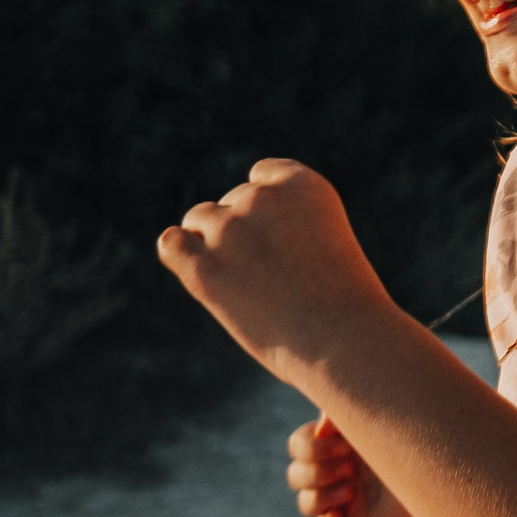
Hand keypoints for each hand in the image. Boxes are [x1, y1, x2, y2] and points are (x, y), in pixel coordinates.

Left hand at [157, 159, 395, 382]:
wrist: (343, 341)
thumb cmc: (343, 302)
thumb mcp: (326, 241)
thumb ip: (285, 221)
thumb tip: (222, 228)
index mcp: (303, 184)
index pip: (263, 174)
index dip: (267, 206)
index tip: (282, 237)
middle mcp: (264, 198)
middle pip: (234, 200)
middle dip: (245, 230)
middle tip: (273, 274)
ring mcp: (230, 231)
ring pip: (199, 219)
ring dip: (212, 242)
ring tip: (246, 281)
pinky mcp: (204, 268)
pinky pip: (172, 243)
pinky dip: (179, 251)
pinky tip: (196, 270)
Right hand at [288, 415, 416, 516]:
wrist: (450, 472)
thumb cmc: (419, 437)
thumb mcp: (382, 416)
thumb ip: (348, 410)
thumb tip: (321, 428)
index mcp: (341, 442)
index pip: (298, 445)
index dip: (310, 447)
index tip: (345, 445)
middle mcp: (340, 470)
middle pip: (295, 474)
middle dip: (316, 471)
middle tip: (351, 468)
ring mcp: (347, 498)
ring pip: (305, 503)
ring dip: (320, 496)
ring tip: (353, 491)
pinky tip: (340, 514)